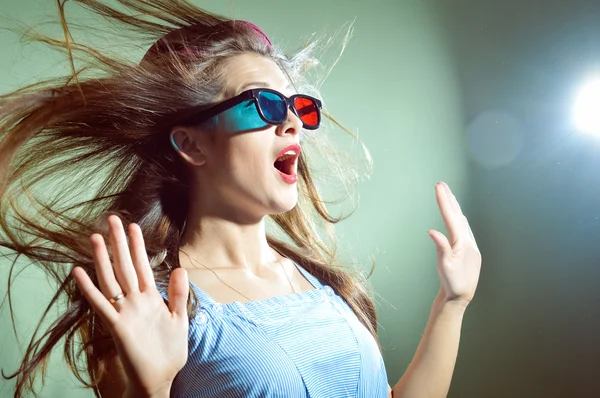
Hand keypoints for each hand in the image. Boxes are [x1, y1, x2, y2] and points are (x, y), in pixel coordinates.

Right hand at [72, 215, 188, 395]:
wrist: (160, 378)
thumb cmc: (169, 350)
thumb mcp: (179, 318)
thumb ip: (178, 294)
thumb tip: (179, 268)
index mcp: (150, 297)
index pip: (142, 266)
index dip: (138, 246)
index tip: (133, 226)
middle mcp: (135, 300)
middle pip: (125, 266)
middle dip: (119, 243)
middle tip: (112, 219)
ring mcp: (124, 311)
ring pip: (111, 280)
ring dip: (102, 259)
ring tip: (94, 237)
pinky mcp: (117, 326)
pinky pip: (101, 304)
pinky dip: (89, 288)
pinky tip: (79, 272)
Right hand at [428, 182, 481, 307]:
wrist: (461, 298)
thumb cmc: (452, 283)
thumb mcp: (443, 266)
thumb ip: (440, 247)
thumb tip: (432, 231)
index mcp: (463, 243)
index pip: (451, 217)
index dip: (444, 201)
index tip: (438, 187)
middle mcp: (469, 241)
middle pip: (458, 215)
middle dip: (449, 199)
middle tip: (442, 184)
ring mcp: (470, 245)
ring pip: (461, 221)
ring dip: (454, 207)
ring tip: (448, 195)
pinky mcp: (469, 250)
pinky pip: (462, 228)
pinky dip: (457, 218)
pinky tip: (456, 216)